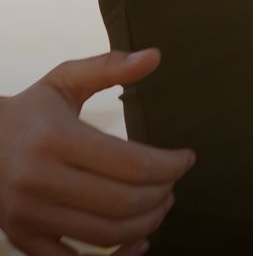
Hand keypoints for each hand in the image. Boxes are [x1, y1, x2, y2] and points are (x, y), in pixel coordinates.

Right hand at [0, 48, 195, 255]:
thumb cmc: (32, 109)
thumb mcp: (65, 79)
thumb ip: (109, 66)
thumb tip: (154, 56)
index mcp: (55, 137)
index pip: (130, 163)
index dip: (169, 165)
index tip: (187, 158)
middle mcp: (40, 180)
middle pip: (122, 202)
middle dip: (161, 195)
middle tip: (174, 183)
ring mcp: (30, 215)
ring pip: (105, 235)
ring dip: (145, 224)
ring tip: (161, 204)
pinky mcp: (24, 239)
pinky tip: (136, 242)